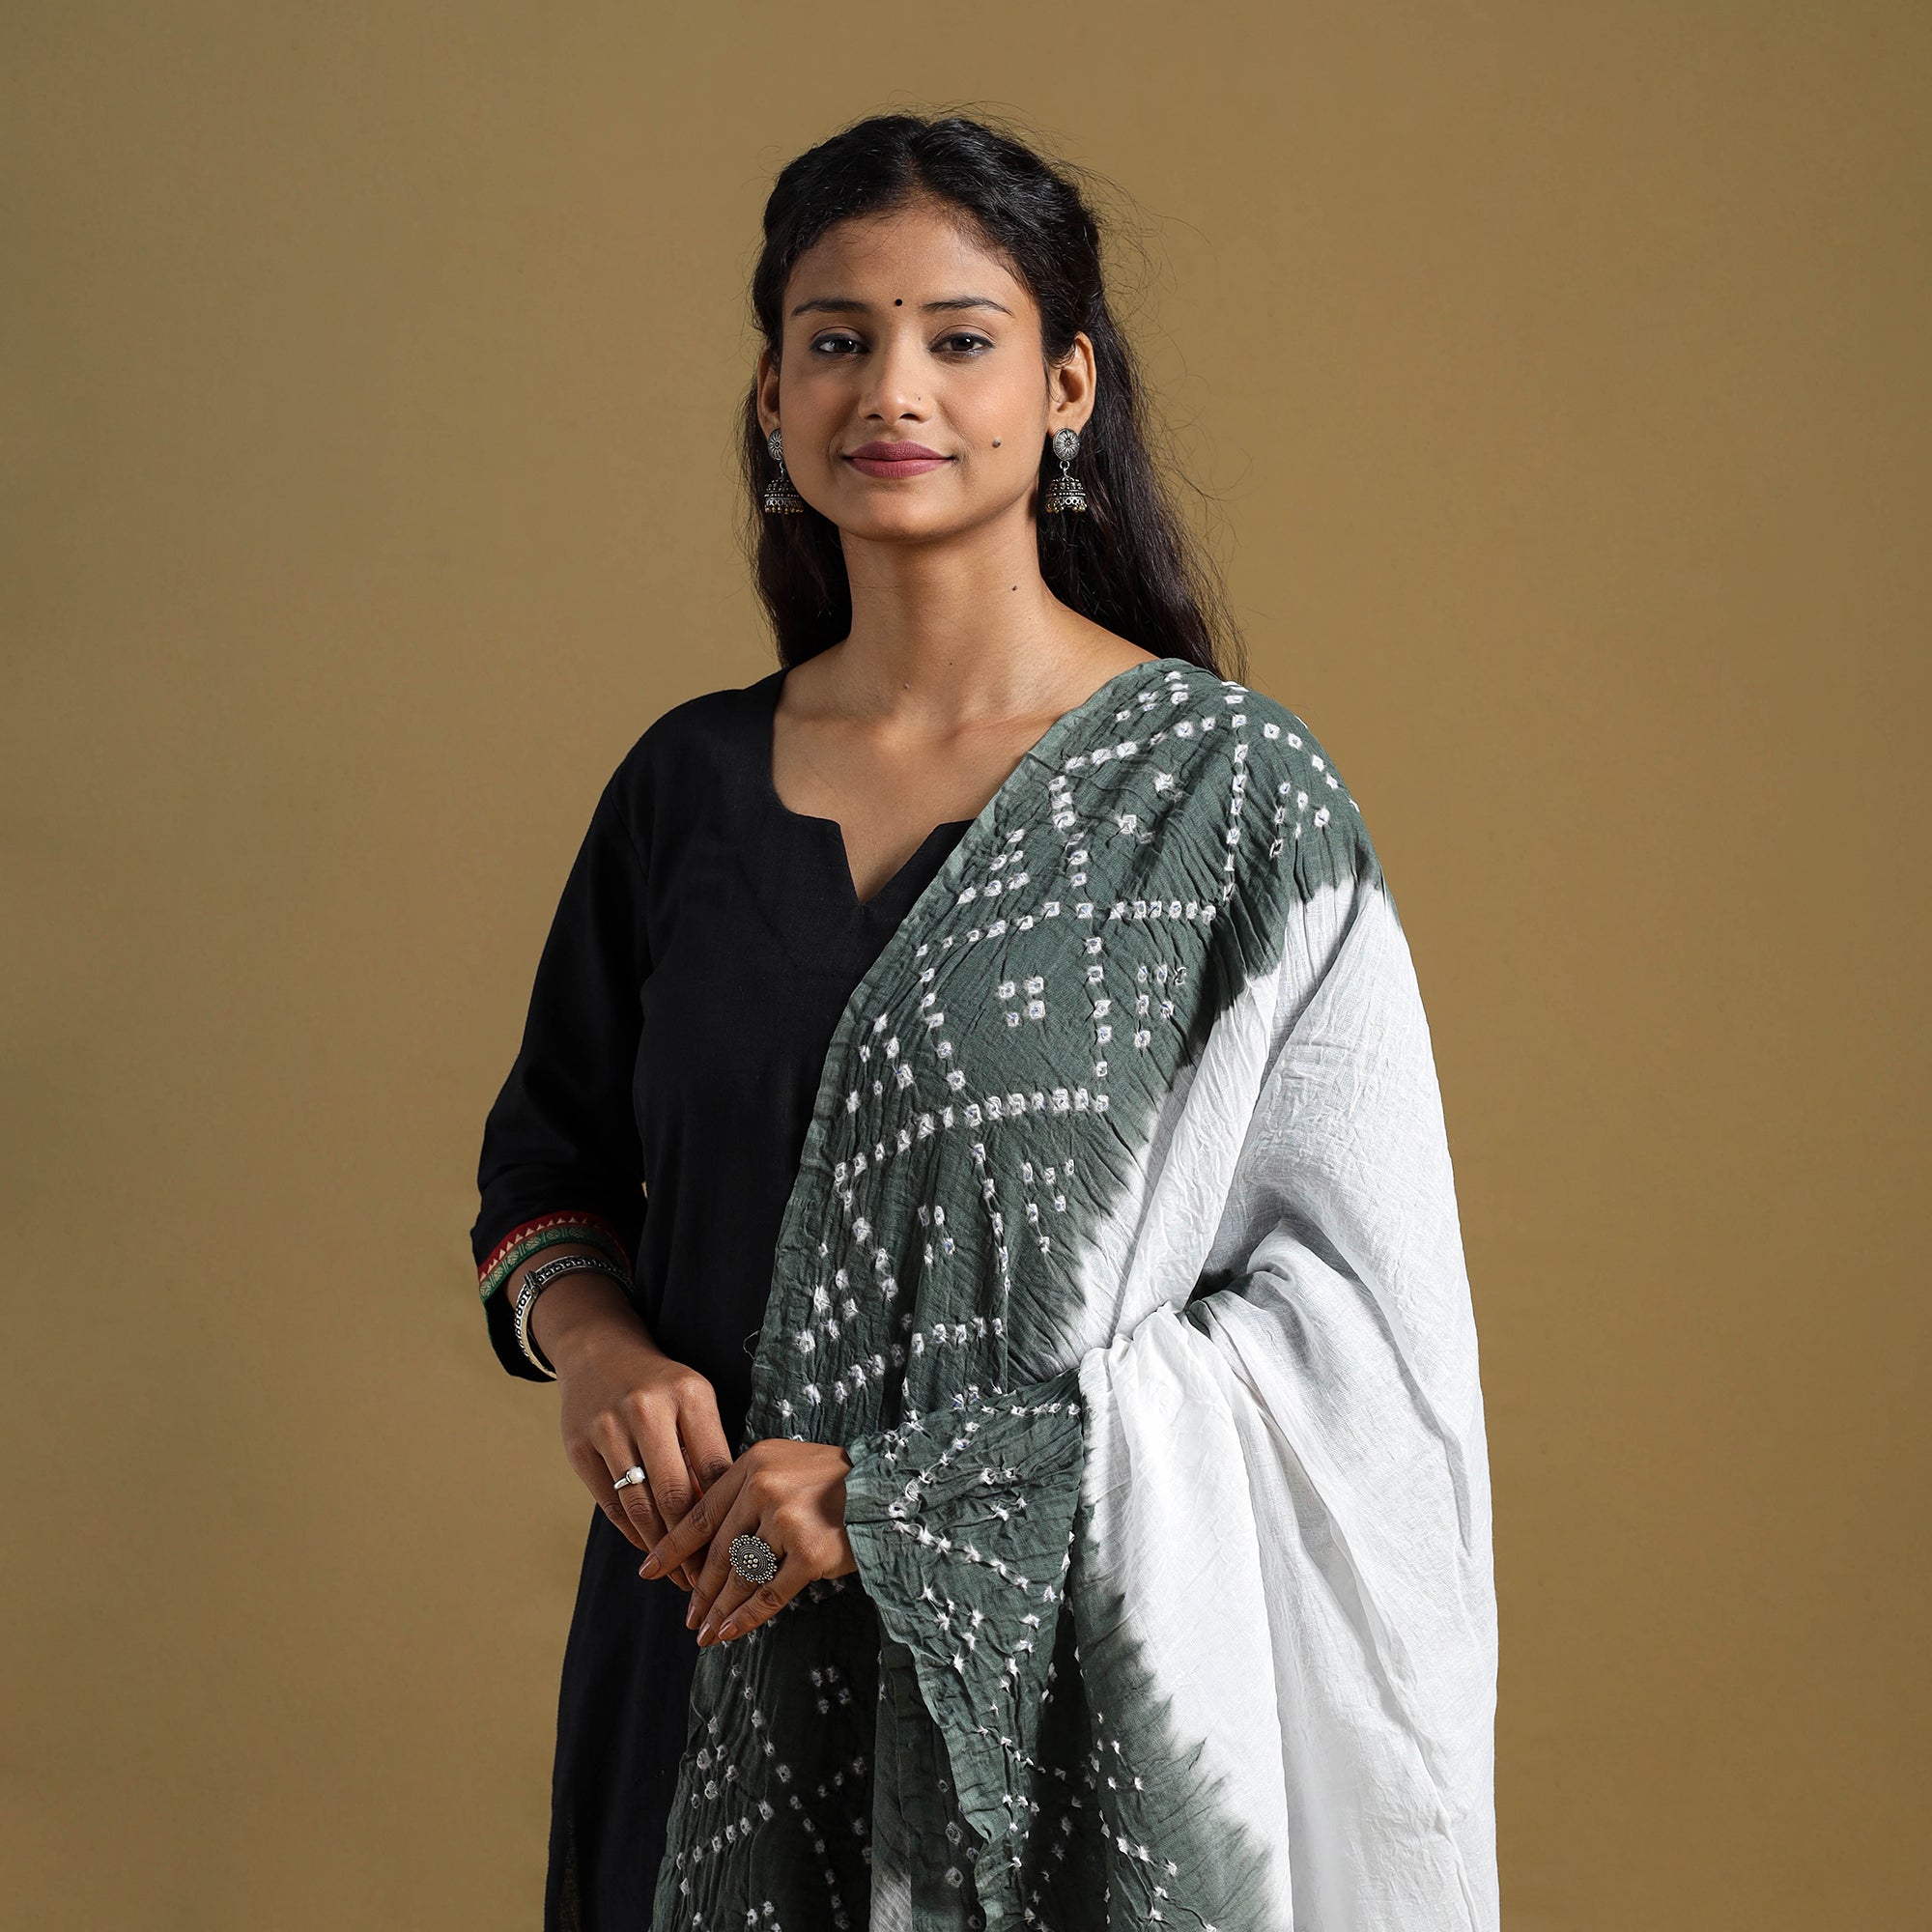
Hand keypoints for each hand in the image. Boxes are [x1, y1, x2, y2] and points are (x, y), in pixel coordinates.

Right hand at [533, 1267, 732, 1593]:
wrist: (598, 1351)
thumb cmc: (661, 1385)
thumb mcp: (694, 1400)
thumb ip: (708, 1451)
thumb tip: (728, 1519)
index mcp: (688, 1394)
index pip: (713, 1470)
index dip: (725, 1518)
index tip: (736, 1552)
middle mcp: (646, 1408)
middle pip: (675, 1494)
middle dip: (692, 1545)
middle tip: (706, 1579)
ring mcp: (607, 1426)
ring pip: (639, 1505)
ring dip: (661, 1548)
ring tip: (678, 1576)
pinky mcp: (577, 1445)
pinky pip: (609, 1502)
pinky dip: (631, 1531)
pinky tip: (649, 1548)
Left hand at [639, 1437, 857, 1646]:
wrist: (890, 1490)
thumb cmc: (837, 1483)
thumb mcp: (787, 1467)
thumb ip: (750, 1489)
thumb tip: (709, 1537)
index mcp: (754, 1463)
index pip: (702, 1511)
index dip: (674, 1546)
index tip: (649, 1570)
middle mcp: (765, 1487)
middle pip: (718, 1549)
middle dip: (698, 1589)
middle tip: (686, 1615)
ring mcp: (787, 1520)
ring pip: (739, 1575)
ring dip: (718, 1610)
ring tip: (704, 1632)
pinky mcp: (809, 1552)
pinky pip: (768, 1593)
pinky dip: (746, 1617)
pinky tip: (729, 1632)